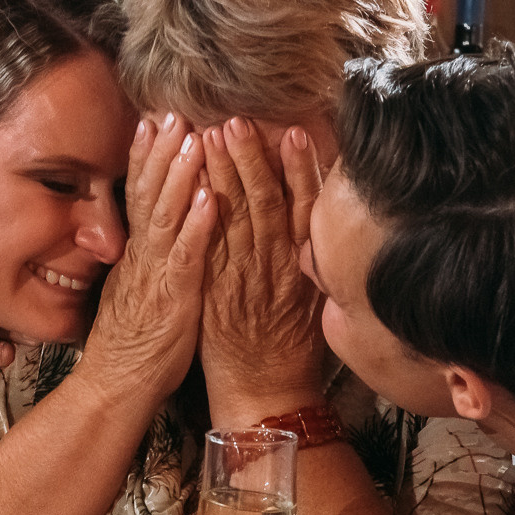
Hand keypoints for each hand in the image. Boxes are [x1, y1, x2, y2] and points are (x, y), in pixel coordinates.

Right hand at [80, 113, 213, 414]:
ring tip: (193, 139)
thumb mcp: (138, 290)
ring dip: (180, 177)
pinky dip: (197, 227)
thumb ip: (145, 258)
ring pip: (166, 217)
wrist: (117, 386)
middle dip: (161, 151)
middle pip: (149, 194)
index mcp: (138, 254)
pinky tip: (210, 200)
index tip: (154, 119)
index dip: (146, 156)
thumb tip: (149, 231)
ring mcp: (157, 276)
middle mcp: (144, 257)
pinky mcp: (174, 300)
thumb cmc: (136, 344)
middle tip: (172, 111)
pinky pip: (186, 258)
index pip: (140, 194)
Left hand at [196, 121, 325, 419]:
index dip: (300, 168)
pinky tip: (195, 187)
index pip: (304, 207)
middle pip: (267, 203)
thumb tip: (318, 219)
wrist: (267, 394)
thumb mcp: (315, 300)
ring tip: (212, 135)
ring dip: (224, 175)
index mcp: (305, 267)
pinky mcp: (218, 294)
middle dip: (252, 159)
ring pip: (237, 219)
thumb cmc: (292, 348)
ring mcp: (246, 281)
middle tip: (238, 120)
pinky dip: (204, 215)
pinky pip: (211, 248)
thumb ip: (313, 259)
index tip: (293, 132)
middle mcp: (277, 269)